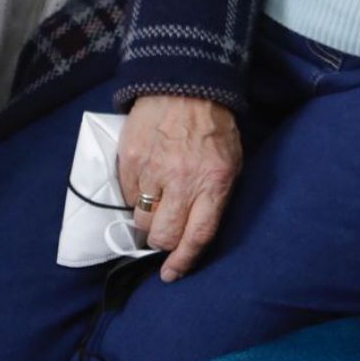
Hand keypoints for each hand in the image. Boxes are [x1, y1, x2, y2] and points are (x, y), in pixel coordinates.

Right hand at [117, 94, 242, 281]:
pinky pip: (127, 197)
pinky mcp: (130, 162)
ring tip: (158, 200)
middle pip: (164, 235)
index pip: (199, 234)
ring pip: (142, 220)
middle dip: (162, 242)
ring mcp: (154, 171)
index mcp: (216, 181)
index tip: (171, 275)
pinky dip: (135, 195)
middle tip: (165, 232)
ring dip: (148, 219)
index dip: (183, 261)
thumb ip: (217, 195)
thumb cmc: (214, 127)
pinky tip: (147, 179)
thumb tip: (196, 232)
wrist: (185, 85)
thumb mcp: (232, 160)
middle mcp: (184, 180)